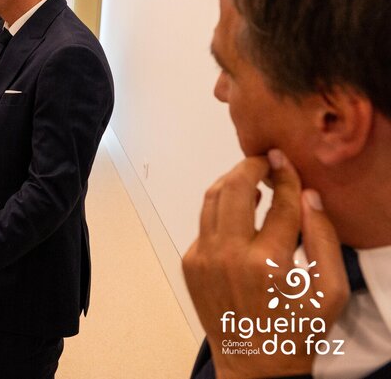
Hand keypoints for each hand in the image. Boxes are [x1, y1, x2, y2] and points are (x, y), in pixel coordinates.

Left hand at [182, 149, 347, 377]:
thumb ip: (323, 238)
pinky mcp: (190, 263)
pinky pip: (204, 225)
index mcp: (268, 261)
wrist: (255, 364)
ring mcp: (203, 257)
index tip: (285, 161)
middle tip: (264, 162)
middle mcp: (229, 254)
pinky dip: (220, 212)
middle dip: (249, 167)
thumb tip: (308, 194)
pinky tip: (237, 215)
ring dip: (229, 183)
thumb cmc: (298, 328)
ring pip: (211, 200)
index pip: (279, 203)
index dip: (285, 177)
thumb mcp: (330, 290)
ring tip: (249, 180)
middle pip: (233, 188)